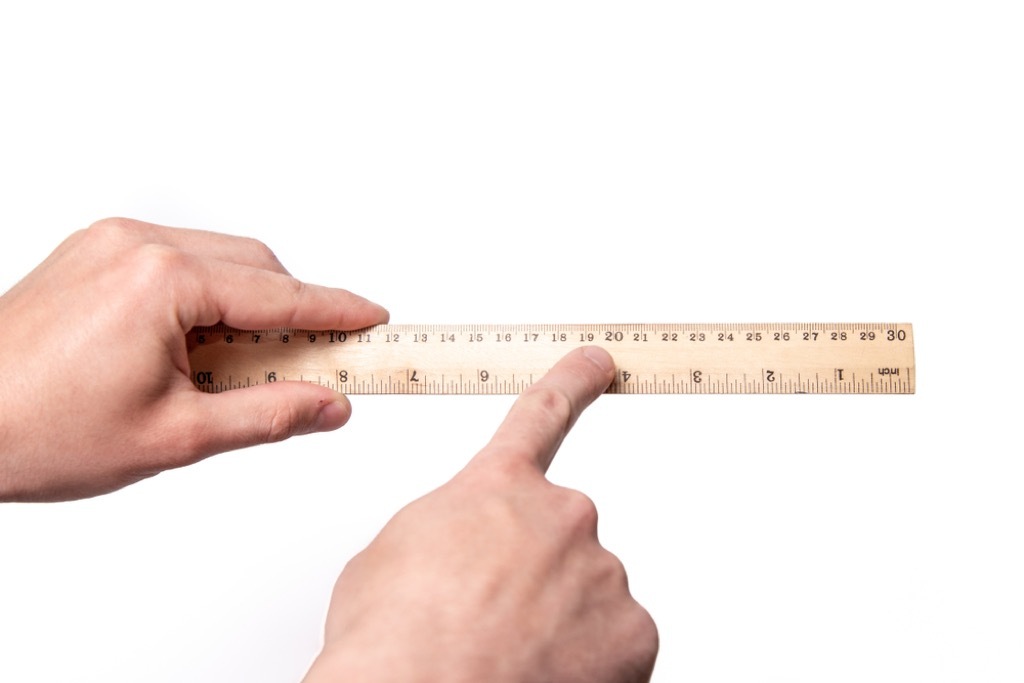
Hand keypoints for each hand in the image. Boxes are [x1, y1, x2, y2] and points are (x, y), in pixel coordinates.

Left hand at [0, 218, 388, 500]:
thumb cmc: (38, 431)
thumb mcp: (176, 437)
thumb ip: (269, 414)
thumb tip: (330, 405)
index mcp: (163, 280)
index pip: (280, 294)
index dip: (337, 311)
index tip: (376, 320)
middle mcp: (137, 243)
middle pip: (255, 267)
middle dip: (293, 312)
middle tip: (319, 364)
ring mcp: (111, 242)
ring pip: (218, 261)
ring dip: (248, 308)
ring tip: (247, 371)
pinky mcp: (93, 253)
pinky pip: (177, 262)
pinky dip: (207, 299)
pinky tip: (203, 348)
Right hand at [304, 347, 658, 682]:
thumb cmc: (394, 638)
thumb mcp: (393, 553)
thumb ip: (449, 528)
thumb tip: (462, 549)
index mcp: (499, 488)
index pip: (542, 415)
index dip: (574, 382)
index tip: (600, 362)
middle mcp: (563, 517)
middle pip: (560, 538)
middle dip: (534, 573)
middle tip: (491, 618)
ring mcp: (602, 573)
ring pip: (586, 594)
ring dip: (556, 622)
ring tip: (505, 655)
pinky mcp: (632, 632)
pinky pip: (614, 641)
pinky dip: (587, 661)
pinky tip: (541, 674)